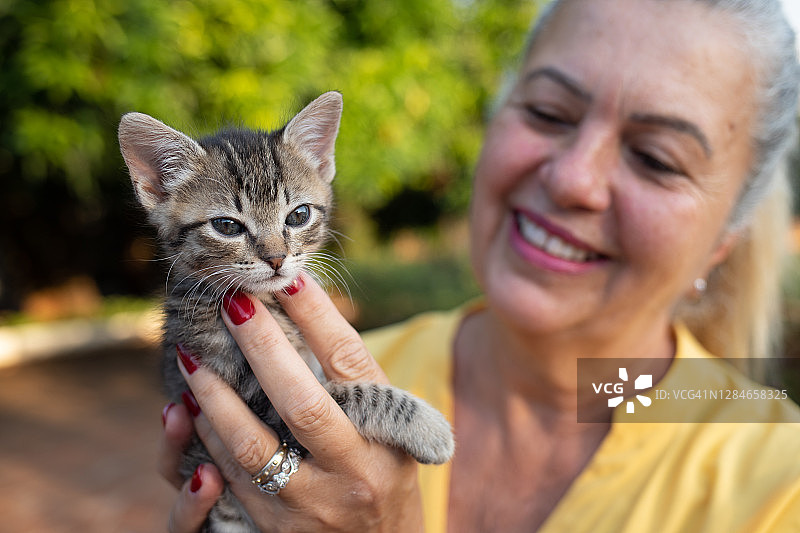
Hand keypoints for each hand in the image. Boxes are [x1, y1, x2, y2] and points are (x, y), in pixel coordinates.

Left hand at [160, 273, 424, 531]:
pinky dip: (209, 438)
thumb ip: (355, 388)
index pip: (350, 364)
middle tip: (232, 303)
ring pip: (253, 446)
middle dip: (261, 347)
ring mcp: (315, 505)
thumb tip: (305, 315)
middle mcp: (354, 470)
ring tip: (192, 359)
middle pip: (301, 402)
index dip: (319, 318)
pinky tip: (194, 409)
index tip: (290, 279)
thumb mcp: (390, 433)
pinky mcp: (279, 530)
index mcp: (388, 434)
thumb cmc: (383, 477)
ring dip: (215, 398)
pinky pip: (233, 479)